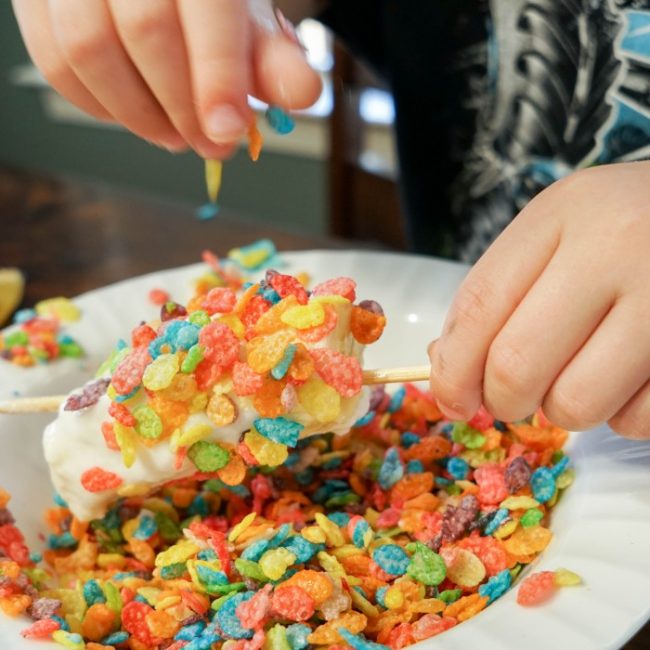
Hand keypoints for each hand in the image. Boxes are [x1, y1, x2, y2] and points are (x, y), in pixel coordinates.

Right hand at [12, 0, 320, 157]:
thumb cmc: (205, 0)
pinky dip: (99, 106)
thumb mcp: (246, 18)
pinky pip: (54, 62)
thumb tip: (303, 94)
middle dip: (182, 106)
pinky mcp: (37, 0)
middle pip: (144, 30)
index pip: (206, 7)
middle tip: (212, 145)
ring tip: (175, 137)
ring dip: (138, 115)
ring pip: (87, 49)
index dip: (216, 75)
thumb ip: (272, 57)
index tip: (229, 131)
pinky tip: (135, 116)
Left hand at [428, 162, 649, 438]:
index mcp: (564, 215)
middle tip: (514, 396)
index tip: (451, 398)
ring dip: (564, 408)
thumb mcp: (559, 233)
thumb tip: (447, 369)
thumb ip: (500, 294)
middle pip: (517, 366)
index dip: (452, 369)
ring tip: (582, 374)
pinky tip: (632, 376)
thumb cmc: (629, 229)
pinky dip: (622, 415)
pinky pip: (637, 421)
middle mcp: (617, 249)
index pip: (478, 307)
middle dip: (502, 399)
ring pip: (576, 404)